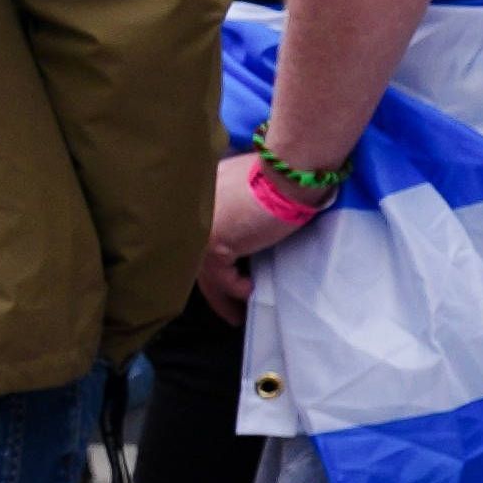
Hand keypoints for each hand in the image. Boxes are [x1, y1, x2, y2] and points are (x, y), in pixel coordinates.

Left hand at [199, 148, 313, 310]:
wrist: (291, 170)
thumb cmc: (283, 173)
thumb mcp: (252, 187)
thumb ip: (240, 205)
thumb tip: (246, 230)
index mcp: (197, 193)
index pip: (198, 235)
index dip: (210, 259)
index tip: (226, 274)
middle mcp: (190, 211)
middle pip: (196, 257)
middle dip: (213, 284)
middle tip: (227, 306)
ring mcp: (199, 228)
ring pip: (207, 272)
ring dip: (224, 295)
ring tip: (238, 312)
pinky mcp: (215, 245)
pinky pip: (224, 279)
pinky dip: (239, 289)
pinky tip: (253, 292)